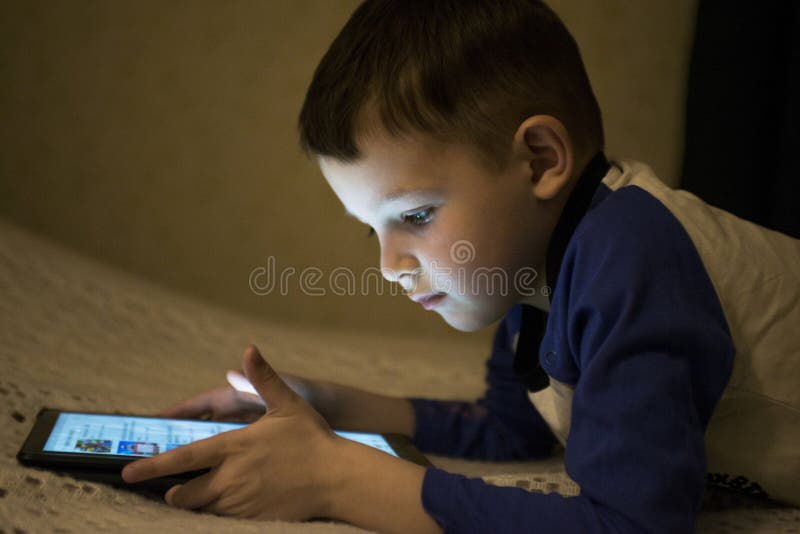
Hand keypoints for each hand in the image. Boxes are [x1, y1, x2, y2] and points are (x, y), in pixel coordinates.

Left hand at [123, 344, 339, 519]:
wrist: (338, 479)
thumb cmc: (313, 439)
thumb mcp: (288, 404)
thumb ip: (263, 379)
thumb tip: (249, 349)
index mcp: (235, 447)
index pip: (183, 458)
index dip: (152, 467)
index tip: (128, 472)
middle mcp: (232, 477)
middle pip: (183, 494)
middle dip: (173, 492)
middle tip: (174, 487)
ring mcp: (242, 502)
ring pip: (201, 510)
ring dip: (194, 503)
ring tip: (196, 494)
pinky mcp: (254, 519)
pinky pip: (222, 521)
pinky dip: (215, 514)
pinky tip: (224, 504)